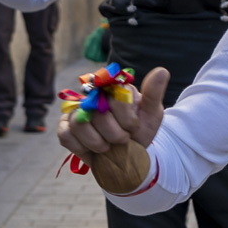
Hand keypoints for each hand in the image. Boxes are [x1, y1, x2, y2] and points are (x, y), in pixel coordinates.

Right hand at [57, 68, 168, 193]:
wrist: (126, 157)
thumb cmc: (139, 132)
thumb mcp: (151, 115)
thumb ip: (153, 94)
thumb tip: (162, 71)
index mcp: (114, 88)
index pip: (116, 97)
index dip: (127, 119)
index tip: (133, 128)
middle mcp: (93, 95)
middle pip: (98, 113)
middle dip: (115, 135)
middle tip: (122, 140)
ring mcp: (76, 111)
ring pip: (80, 123)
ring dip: (98, 143)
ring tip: (108, 146)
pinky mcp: (65, 127)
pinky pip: (66, 135)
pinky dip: (82, 147)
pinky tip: (93, 149)